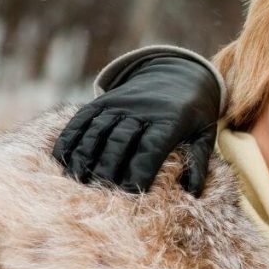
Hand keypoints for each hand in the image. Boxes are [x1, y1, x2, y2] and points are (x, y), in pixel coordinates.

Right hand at [53, 55, 221, 194]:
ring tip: (78, 183)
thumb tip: (193, 194)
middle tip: (101, 194)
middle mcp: (141, 110)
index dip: (139, 171)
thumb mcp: (205, 133)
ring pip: (96, 131)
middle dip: (109, 170)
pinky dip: (69, 141)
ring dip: (84, 158)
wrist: (178, 74)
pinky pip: (81, 121)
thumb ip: (200, 163)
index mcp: (170, 120)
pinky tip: (63, 162)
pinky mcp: (102, 101)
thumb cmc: (193, 113)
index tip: (131, 193)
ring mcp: (119, 103)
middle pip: (119, 141)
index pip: (151, 148)